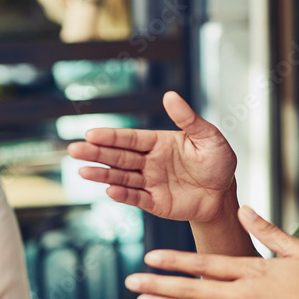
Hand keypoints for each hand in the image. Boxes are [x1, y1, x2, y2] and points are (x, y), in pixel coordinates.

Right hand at [67, 91, 236, 222]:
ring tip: (83, 171)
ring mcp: (150, 182)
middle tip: (73, 149)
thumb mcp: (208, 136)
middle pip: (119, 156)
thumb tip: (170, 95)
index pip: (130, 138)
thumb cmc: (218, 161)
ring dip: (103, 174)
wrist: (224, 194)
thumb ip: (188, 119)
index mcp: (159, 142)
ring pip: (122, 177)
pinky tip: (109, 190)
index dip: (111, 137)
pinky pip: (136, 198)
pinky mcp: (155, 203)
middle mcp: (150, 161)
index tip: (90, 134)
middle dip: (97, 153)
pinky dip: (123, 195)